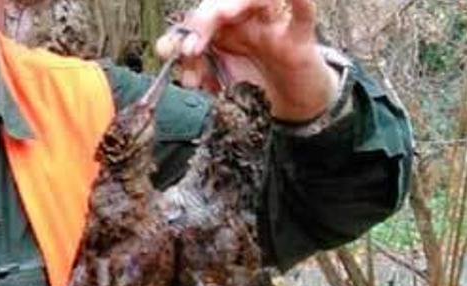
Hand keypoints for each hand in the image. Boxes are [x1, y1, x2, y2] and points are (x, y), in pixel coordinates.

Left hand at [156, 0, 338, 122]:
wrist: (293, 96)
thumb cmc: (256, 80)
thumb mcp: (218, 78)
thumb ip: (193, 65)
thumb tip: (164, 49)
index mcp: (223, 27)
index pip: (197, 21)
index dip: (179, 34)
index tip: (166, 52)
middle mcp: (245, 19)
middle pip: (220, 6)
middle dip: (201, 23)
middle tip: (190, 50)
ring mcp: (272, 25)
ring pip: (257, 1)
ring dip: (237, 3)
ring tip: (222, 13)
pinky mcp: (299, 38)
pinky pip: (302, 15)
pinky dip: (300, 2)